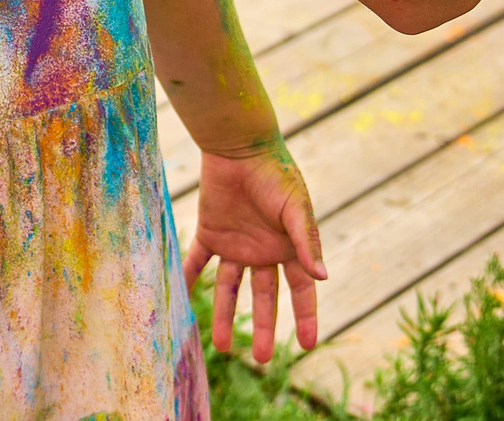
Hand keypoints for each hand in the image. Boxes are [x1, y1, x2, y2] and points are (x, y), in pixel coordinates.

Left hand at [188, 140, 326, 363]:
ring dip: (224, 314)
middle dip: (263, 326)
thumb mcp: (295, 208)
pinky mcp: (210, 232)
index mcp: (289, 247)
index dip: (305, 317)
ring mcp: (236, 244)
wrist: (240, 144)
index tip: (307, 346)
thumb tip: (323, 277)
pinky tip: (180, 298)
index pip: (301, 290)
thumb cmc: (275, 173)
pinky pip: (197, 261)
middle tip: (260, 358)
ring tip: (220, 346)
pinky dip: (188, 277)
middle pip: (264, 296)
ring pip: (229, 287)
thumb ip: (307, 241)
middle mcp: (263, 251)